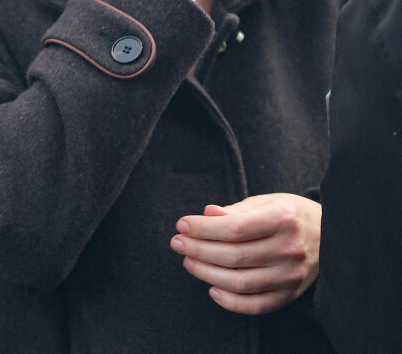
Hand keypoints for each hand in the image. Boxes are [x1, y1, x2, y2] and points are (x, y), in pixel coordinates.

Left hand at [170, 193, 320, 315]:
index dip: (203, 228)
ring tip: (188, 261)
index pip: (235, 228)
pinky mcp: (290, 294)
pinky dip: (231, 302)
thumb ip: (235, 210)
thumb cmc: (291, 214)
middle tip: (177, 242)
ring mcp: (291, 275)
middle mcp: (289, 248)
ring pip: (241, 282)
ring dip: (207, 274)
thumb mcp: (267, 201)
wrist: (331, 236)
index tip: (182, 224)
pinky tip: (212, 288)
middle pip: (234, 256)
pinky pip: (256, 305)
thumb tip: (205, 214)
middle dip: (199, 249)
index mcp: (283, 218)